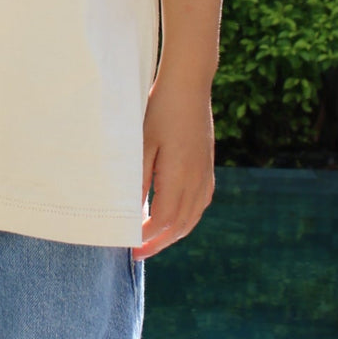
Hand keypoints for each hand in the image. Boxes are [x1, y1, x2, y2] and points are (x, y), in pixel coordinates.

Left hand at [133, 74, 214, 260]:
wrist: (188, 85)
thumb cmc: (160, 110)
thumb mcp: (142, 143)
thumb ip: (138, 180)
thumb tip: (131, 211)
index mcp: (179, 176)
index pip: (162, 221)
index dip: (146, 238)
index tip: (129, 246)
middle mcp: (196, 180)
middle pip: (179, 226)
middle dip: (158, 243)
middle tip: (138, 253)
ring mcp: (205, 174)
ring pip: (192, 217)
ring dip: (174, 234)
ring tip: (153, 241)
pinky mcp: (207, 167)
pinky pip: (201, 203)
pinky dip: (187, 218)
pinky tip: (177, 218)